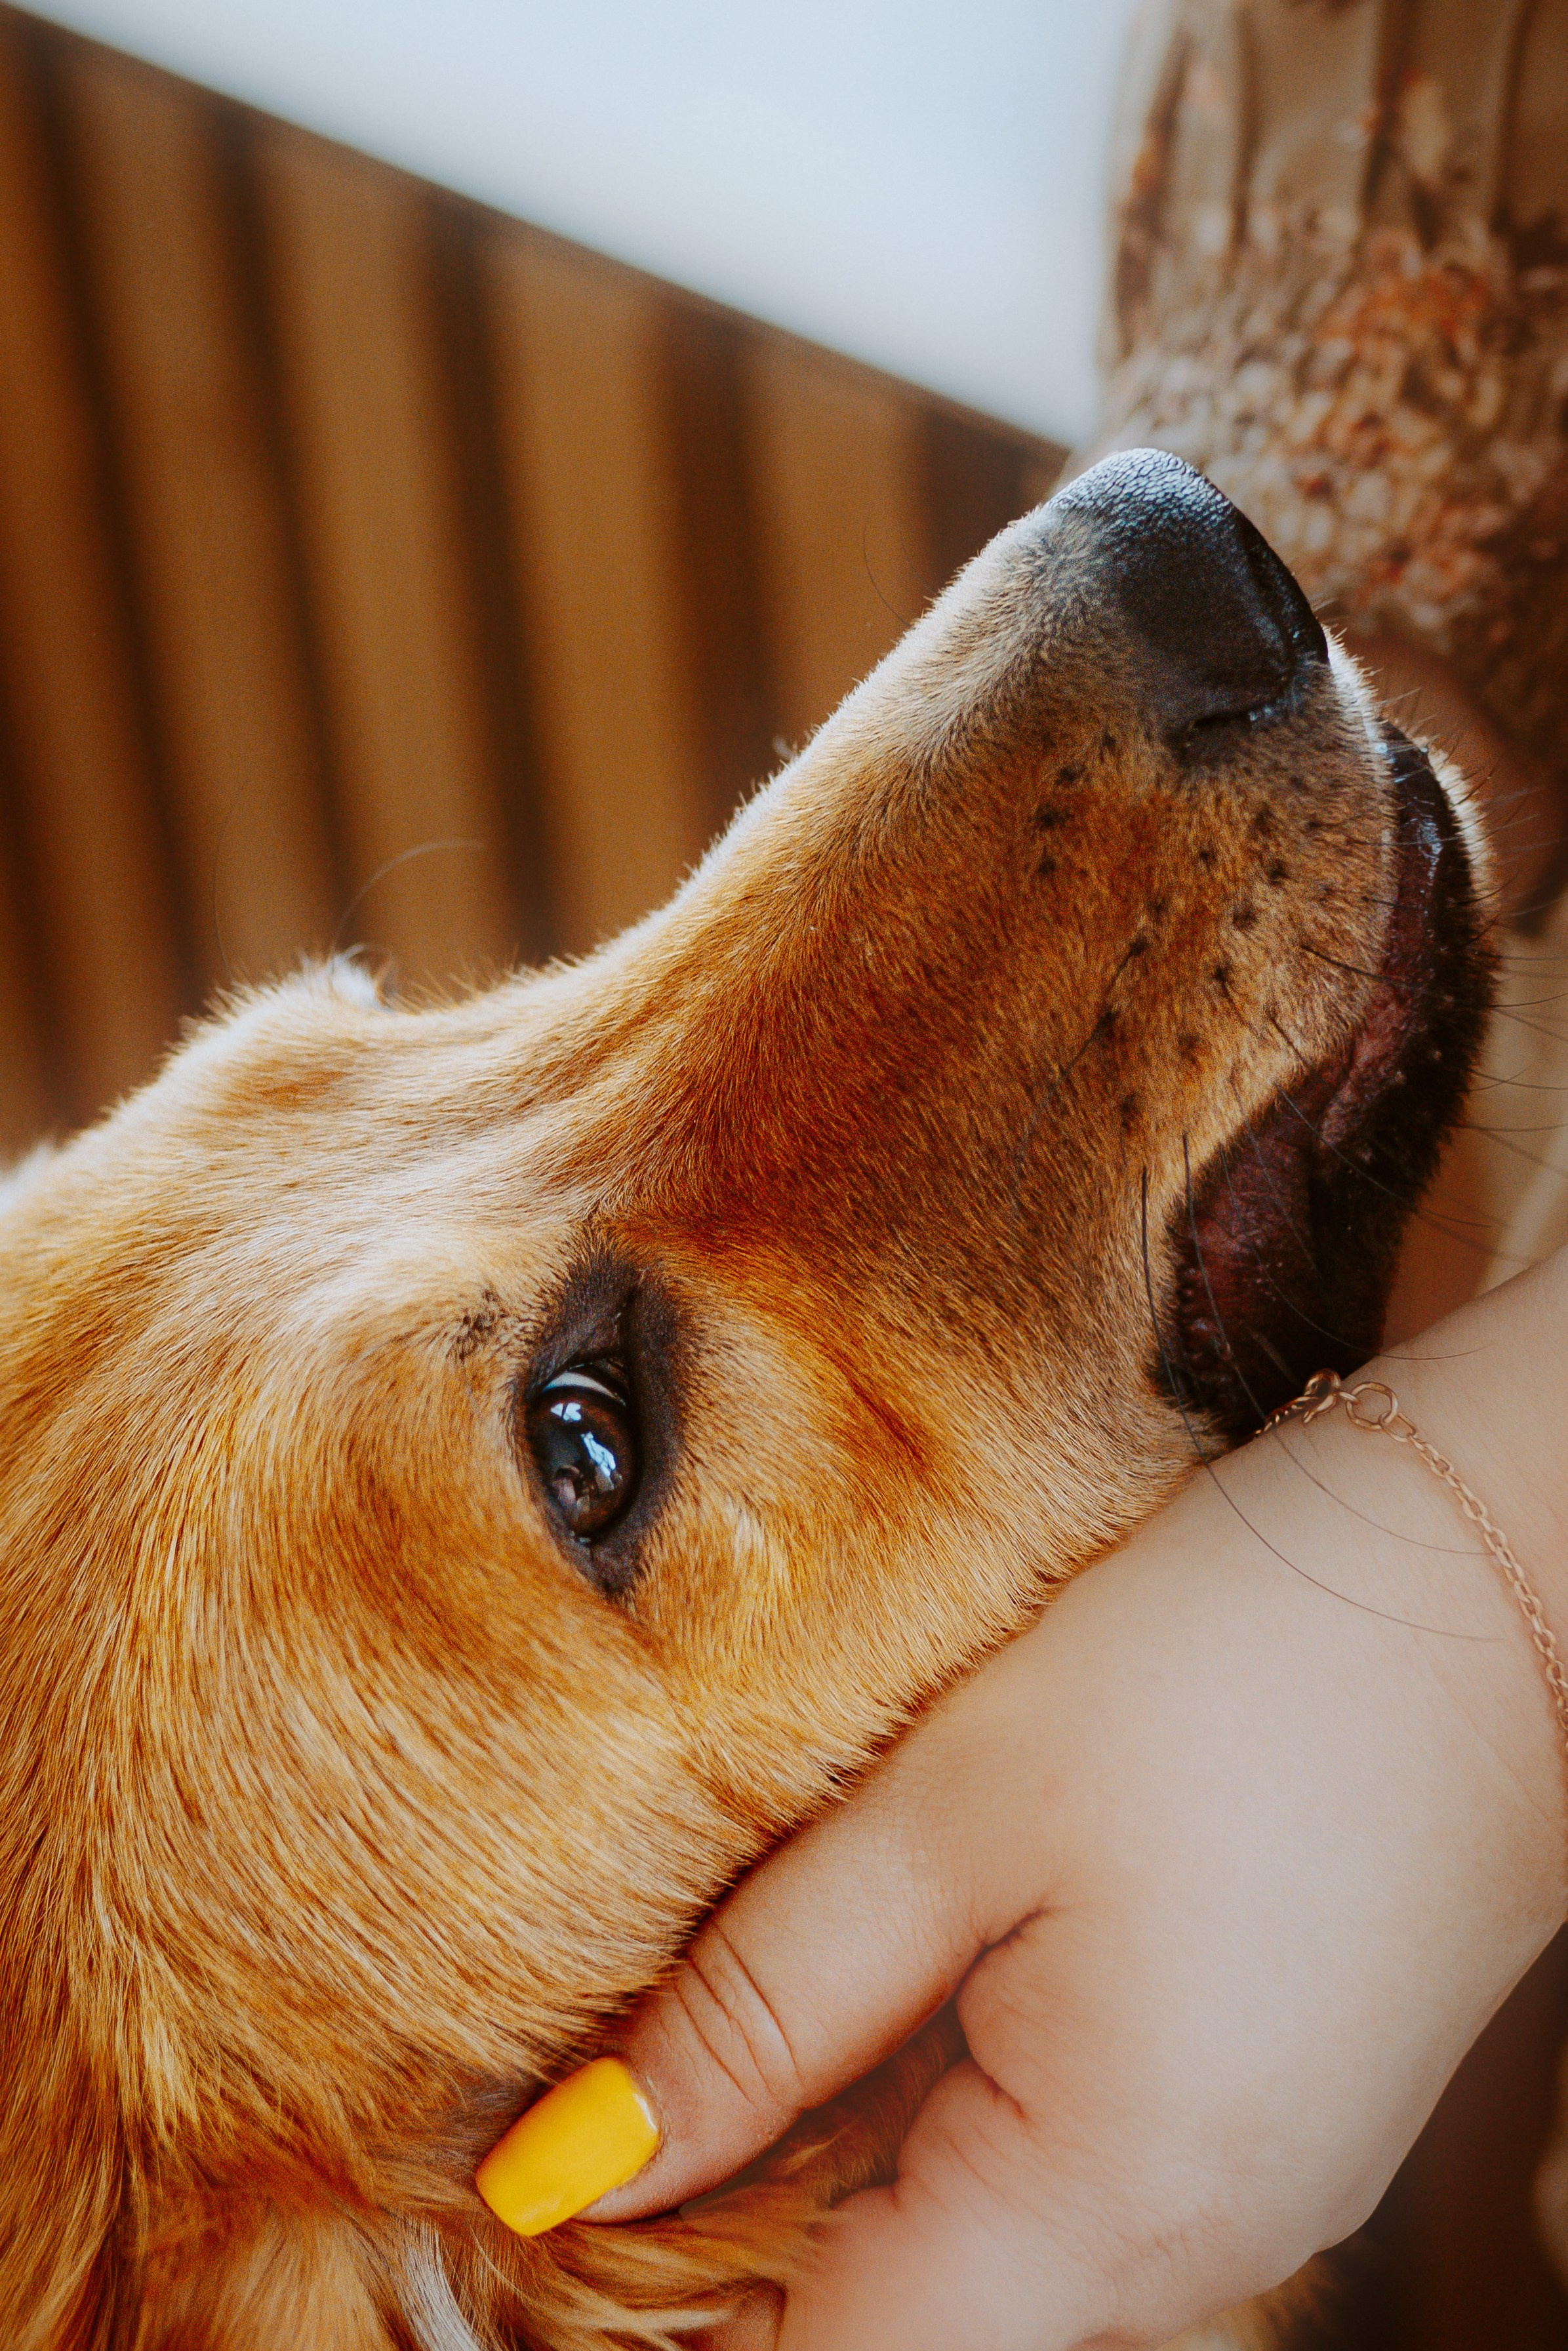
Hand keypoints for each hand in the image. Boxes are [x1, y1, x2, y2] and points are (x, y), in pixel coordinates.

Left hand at [588, 1252, 1567, 2348]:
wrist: (1500, 1584)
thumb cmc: (1226, 1670)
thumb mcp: (952, 1815)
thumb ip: (761, 2008)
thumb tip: (583, 2163)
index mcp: (1101, 2203)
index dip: (663, 2294)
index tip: (563, 2178)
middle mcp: (1193, 2249)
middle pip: (904, 2317)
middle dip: (752, 2214)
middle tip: (667, 2038)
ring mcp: (1249, 2191)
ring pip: (985, 2245)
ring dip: (862, 2143)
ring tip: (811, 1964)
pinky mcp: (1273, 2117)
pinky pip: (1072, 2171)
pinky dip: (968, 2099)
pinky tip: (945, 1946)